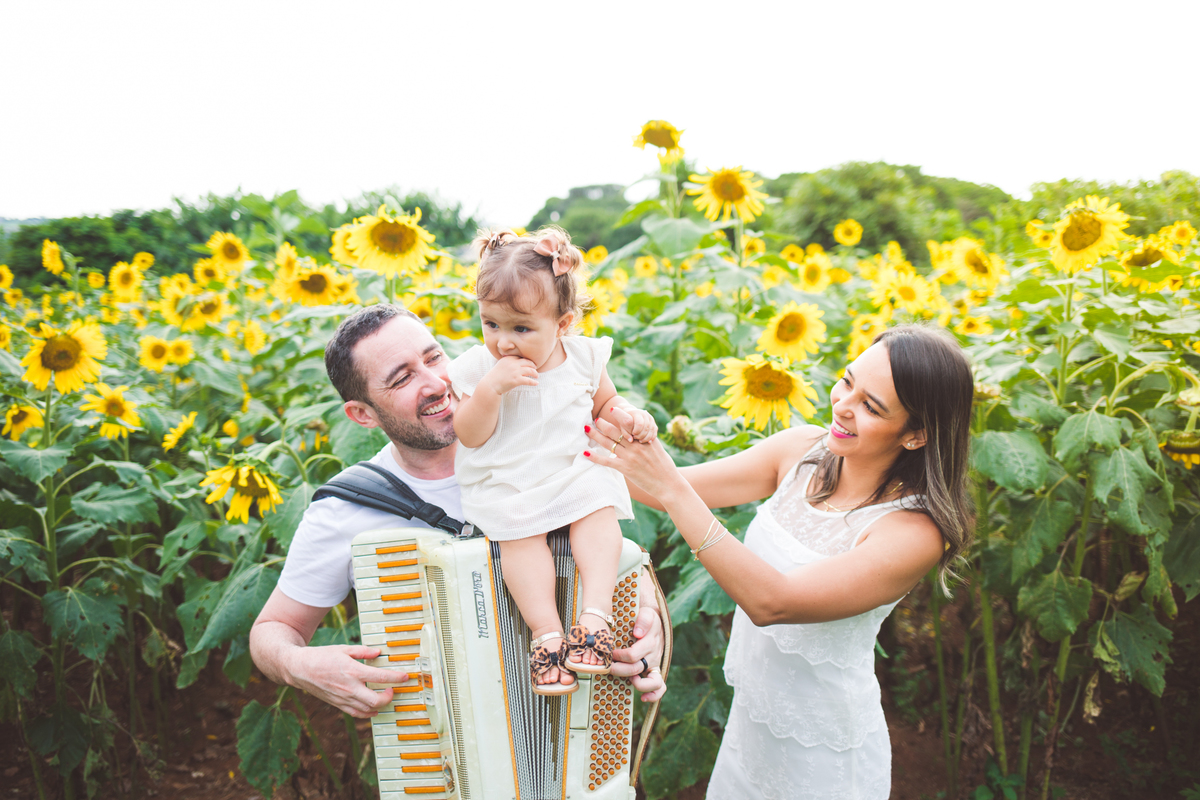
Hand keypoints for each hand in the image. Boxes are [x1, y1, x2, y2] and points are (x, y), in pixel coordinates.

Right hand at [283, 644, 406, 717]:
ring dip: (380, 705)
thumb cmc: (321, 657)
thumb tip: (378, 653)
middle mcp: (349, 688)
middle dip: (389, 697)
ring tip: (385, 696)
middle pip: (376, 700)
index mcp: (352, 671)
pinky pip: (356, 713)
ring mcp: (343, 698)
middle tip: (393, 689)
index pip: (380, 678)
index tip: (405, 677)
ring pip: (368, 710)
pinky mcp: (338, 704)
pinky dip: (368, 713)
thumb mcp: (343, 649)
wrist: (300, 669)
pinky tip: (373, 708)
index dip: (396, 678)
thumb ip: (363, 651)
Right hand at [482, 356, 537, 394]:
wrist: (490, 385)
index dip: (527, 361)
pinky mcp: (516, 380)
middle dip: (533, 366)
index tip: (530, 364)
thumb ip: (509, 362)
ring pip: (530, 370)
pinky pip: (529, 380)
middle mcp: (513, 363)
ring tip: (537, 376)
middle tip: (536, 369)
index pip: (521, 358)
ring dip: (535, 373)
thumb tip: (518, 363)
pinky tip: (536, 383)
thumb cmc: (495, 377)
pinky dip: (534, 382)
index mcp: (509, 358)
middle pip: (528, 362)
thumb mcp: (501, 365)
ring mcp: (515, 372)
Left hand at [586, 415, 684, 502]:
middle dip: (603, 424)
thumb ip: (647, 439)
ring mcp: (630, 456)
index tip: (611, 409)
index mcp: (643, 438)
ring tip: (587, 429)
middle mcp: (635, 445)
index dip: (619, 415)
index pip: (629, 424)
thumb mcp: (657, 448)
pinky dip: (595, 457)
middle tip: (595, 418)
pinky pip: (607, 461)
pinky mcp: (626, 468)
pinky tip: (585, 453)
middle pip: (615, 431)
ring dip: (595, 435)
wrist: (669, 484)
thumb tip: (641, 432)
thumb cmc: (664, 467)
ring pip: (608, 443)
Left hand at [610, 405, 656, 442]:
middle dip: (641, 435)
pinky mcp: (653, 422)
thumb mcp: (623, 426)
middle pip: (646, 427)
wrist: (630, 415)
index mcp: (636, 413)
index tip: (633, 434)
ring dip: (647, 437)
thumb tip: (631, 440)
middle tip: (636, 438)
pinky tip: (649, 442)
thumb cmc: (625, 422)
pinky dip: (652, 437)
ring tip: (640, 441)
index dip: (637, 431)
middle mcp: (645, 414)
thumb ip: (626, 433)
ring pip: (651, 429)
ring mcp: (650, 418)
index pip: (640, 423)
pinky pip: (655, 430)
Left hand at [611, 606, 666, 701]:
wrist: (654, 620)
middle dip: (619, 669)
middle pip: (636, 669)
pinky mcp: (655, 670)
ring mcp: (655, 664)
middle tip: (608, 666)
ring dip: (638, 684)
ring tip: (628, 680)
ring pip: (653, 682)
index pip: (633, 655)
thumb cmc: (646, 617)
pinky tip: (643, 698)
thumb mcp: (646, 613)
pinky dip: (654, 695)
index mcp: (650, 642)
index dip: (618, 657)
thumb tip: (638, 633)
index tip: (609, 653)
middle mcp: (653, 655)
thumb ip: (643, 620)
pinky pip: (660, 687)